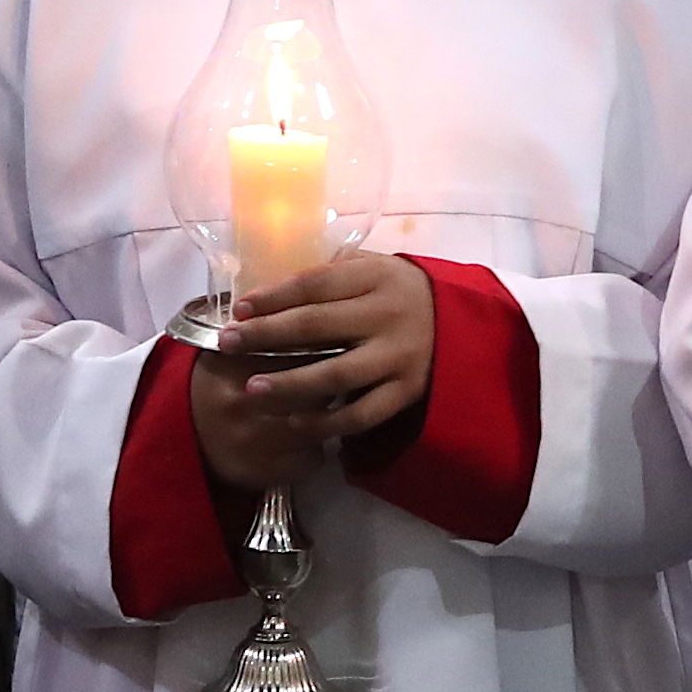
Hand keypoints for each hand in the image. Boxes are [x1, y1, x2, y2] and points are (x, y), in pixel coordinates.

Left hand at [188, 252, 436, 487]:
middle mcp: (390, 316)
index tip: (239, 308)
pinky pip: (360, 414)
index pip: (315, 283)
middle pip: (316, 326)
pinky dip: (325, 421)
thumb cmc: (402, 294)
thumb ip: (333, 275)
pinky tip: (294, 421)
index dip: (273, 296)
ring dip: (288, 384)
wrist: (464, 325)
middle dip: (265, 335)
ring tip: (251, 389)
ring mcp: (400, 358)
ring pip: (335, 375)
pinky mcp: (406, 393)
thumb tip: (271, 290)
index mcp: (379, 277)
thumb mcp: (376, 269)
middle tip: (227, 343)